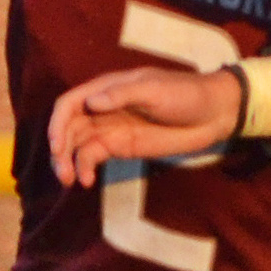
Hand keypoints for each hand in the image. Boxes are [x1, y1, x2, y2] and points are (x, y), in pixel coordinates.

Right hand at [47, 66, 241, 186]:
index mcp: (106, 89)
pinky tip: (88, 181)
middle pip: (68, 128)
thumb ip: (121, 95)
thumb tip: (90, 103)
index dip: (58, 123)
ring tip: (69, 181)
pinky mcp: (121, 148)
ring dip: (67, 162)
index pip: (70, 104)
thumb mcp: (154, 89)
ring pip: (76, 145)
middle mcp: (102, 109)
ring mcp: (110, 130)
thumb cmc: (185, 94)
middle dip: (59, 149)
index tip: (57, 145)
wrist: (214, 114)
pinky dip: (85, 169)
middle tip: (62, 171)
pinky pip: (93, 158)